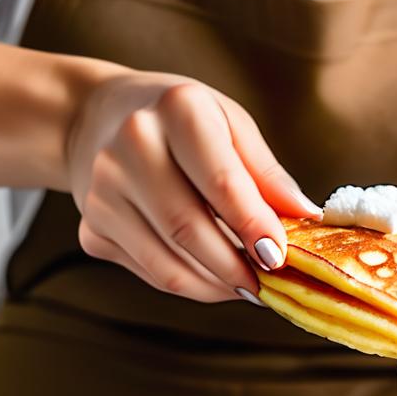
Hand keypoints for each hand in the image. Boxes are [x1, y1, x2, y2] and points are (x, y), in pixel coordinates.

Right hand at [67, 72, 320, 302]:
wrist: (97, 118)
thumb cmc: (180, 121)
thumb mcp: (230, 124)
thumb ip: (266, 172)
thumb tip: (306, 216)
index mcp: (176, 109)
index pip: (219, 181)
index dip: (252, 225)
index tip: (279, 256)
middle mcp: (130, 146)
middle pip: (188, 227)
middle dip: (234, 266)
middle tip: (268, 284)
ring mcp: (102, 192)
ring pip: (167, 261)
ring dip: (215, 285)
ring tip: (246, 286)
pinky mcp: (91, 229)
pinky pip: (149, 272)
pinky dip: (188, 285)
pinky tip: (212, 278)